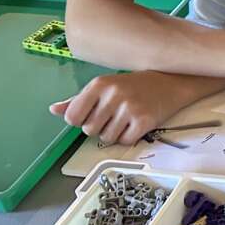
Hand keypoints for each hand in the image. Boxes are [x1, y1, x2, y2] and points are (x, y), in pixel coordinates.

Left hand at [50, 70, 191, 145]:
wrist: (170, 82)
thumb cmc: (133, 85)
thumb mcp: (104, 87)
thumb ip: (78, 100)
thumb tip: (53, 110)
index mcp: (98, 84)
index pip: (72, 117)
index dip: (81, 121)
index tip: (93, 114)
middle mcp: (112, 95)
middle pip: (89, 130)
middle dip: (99, 127)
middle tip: (114, 115)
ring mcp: (129, 108)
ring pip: (107, 138)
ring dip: (115, 133)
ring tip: (126, 119)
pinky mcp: (144, 120)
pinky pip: (125, 141)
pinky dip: (129, 137)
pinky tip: (136, 123)